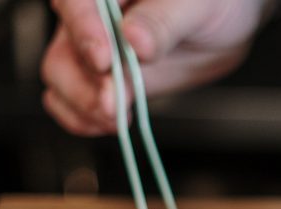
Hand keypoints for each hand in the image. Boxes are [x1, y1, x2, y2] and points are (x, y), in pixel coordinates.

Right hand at [41, 0, 269, 135]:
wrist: (219, 29)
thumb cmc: (207, 2)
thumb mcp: (193, 5)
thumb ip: (162, 22)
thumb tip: (136, 41)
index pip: (75, 2)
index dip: (84, 31)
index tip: (103, 59)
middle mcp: (87, 17)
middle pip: (62, 50)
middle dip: (83, 84)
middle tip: (112, 104)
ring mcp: (89, 51)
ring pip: (61, 80)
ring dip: (84, 106)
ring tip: (117, 118)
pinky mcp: (102, 81)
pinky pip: (73, 103)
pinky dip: (84, 119)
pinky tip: (111, 124)